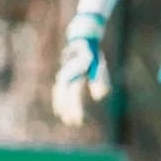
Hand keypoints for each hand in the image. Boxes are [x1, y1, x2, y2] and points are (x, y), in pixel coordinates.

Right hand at [51, 12, 111, 126]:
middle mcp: (66, 74)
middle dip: (69, 109)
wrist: (82, 37)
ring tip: (65, 117)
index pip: (74, 94)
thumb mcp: (98, 64)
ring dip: (62, 105)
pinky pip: (60, 89)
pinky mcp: (65, 74)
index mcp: (74, 73)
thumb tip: (100, 96)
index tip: (78, 119)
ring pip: (60, 92)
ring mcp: (64, 73)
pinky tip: (61, 107)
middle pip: (65, 95)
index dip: (75, 108)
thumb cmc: (92, 52)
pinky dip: (60, 98)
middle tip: (73, 123)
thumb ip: (100, 79)